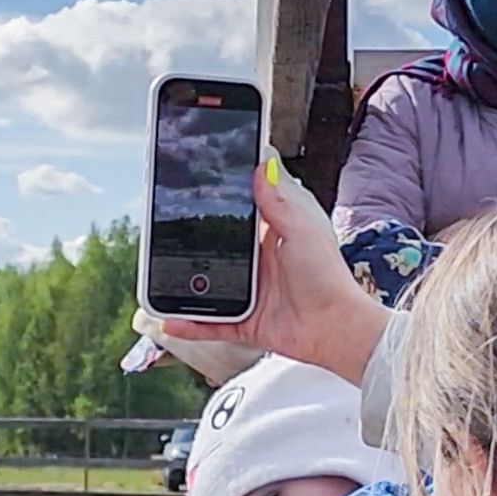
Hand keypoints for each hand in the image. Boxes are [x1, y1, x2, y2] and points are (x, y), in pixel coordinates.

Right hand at [162, 149, 392, 386]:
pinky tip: (171, 321)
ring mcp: (251, 296)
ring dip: (185, 287)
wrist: (336, 327)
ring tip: (159, 278)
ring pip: (210, 289)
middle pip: (218, 254)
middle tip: (164, 236)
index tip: (197, 195)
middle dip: (192, 248)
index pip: (241, 219)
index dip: (221, 207)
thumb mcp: (301, 230)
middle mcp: (260, 267)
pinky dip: (192, 325)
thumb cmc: (328, 278)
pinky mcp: (247, 324)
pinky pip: (213, 324)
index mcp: (273, 240)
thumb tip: (262, 168)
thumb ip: (278, 203)